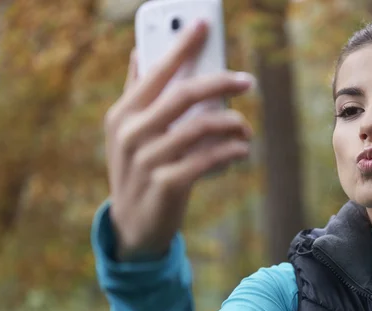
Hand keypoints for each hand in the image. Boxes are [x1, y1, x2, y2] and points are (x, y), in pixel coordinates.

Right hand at [104, 21, 254, 260]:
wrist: (134, 226)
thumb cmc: (138, 171)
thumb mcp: (129, 133)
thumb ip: (137, 94)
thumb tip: (142, 52)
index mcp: (123, 113)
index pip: (155, 70)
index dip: (181, 45)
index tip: (204, 24)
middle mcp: (131, 133)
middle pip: (183, 94)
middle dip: (220, 82)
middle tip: (247, 81)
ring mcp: (147, 160)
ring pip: (201, 127)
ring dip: (232, 124)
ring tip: (246, 129)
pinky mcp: (166, 185)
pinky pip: (207, 159)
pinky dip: (230, 151)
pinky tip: (241, 150)